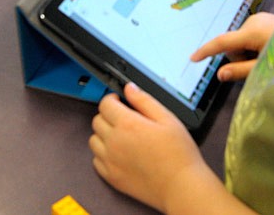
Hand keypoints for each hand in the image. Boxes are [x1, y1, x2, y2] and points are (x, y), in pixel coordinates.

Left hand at [89, 83, 209, 211]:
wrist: (180, 185)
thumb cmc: (178, 154)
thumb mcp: (167, 118)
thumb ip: (145, 101)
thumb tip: (130, 89)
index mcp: (128, 124)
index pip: (105, 104)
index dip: (112, 98)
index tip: (119, 100)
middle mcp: (114, 142)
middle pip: (97, 120)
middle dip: (108, 114)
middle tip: (123, 117)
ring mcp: (110, 161)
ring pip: (93, 140)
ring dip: (103, 134)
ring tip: (121, 136)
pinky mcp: (111, 177)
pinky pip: (96, 160)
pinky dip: (103, 154)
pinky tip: (119, 153)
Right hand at [191, 12, 273, 80]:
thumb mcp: (265, 67)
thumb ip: (240, 71)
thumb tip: (220, 74)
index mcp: (252, 31)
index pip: (222, 42)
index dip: (206, 51)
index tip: (193, 58)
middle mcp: (254, 21)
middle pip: (233, 44)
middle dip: (240, 57)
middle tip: (259, 65)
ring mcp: (261, 18)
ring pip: (242, 41)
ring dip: (249, 52)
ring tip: (269, 56)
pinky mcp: (266, 19)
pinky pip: (251, 35)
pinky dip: (255, 45)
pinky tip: (270, 48)